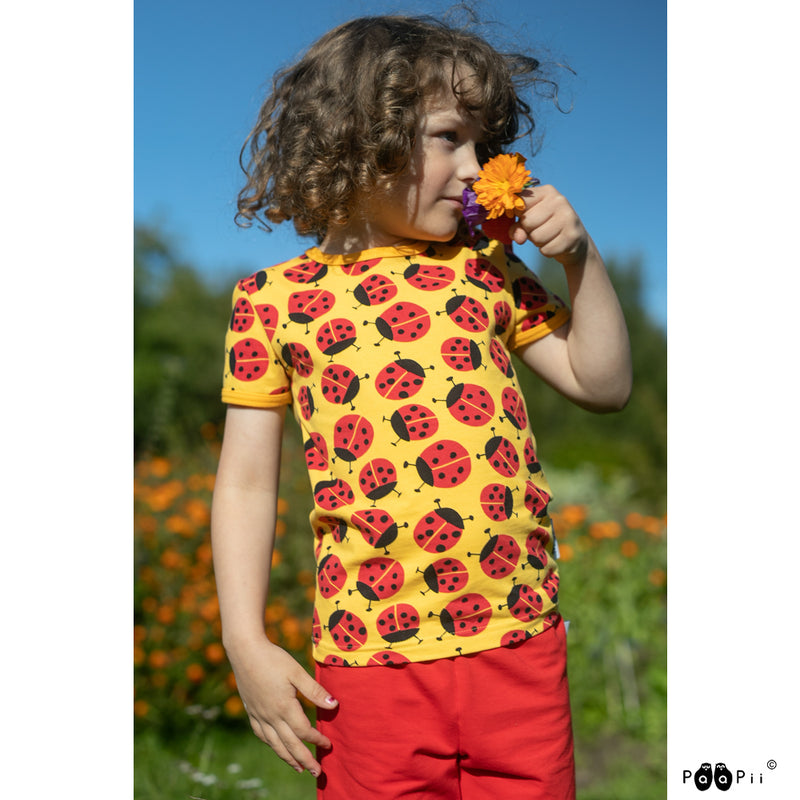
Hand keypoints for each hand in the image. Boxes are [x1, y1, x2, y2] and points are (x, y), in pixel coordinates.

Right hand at [226, 637, 337, 775]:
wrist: (245, 651)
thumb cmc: (273, 658)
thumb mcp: (297, 672)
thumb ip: (314, 691)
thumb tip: (334, 705)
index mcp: (284, 707)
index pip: (303, 731)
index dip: (317, 739)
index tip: (328, 745)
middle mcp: (270, 716)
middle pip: (290, 744)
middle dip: (304, 760)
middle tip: (317, 773)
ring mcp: (259, 715)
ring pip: (274, 744)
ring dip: (288, 758)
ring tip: (298, 768)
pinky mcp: (251, 710)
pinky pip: (262, 734)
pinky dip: (271, 744)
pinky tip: (276, 746)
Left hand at [509, 185, 588, 267]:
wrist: (575, 241)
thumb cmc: (547, 227)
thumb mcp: (530, 221)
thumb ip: (518, 226)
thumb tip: (519, 238)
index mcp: (547, 191)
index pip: (520, 202)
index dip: (518, 215)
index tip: (526, 217)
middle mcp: (559, 201)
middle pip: (527, 222)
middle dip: (529, 231)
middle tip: (540, 229)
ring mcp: (567, 218)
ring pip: (536, 237)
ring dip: (538, 242)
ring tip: (548, 236)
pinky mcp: (572, 236)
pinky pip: (546, 250)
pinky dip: (547, 251)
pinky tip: (555, 244)